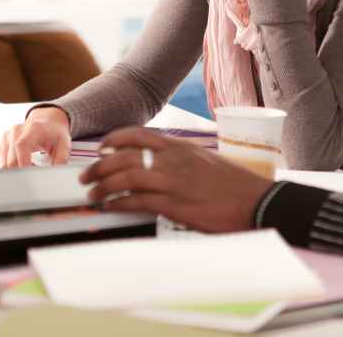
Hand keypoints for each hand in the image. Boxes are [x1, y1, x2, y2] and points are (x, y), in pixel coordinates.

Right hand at [0, 106, 71, 168]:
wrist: (47, 120)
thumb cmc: (55, 131)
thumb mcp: (64, 144)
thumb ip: (61, 160)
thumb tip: (56, 175)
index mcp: (32, 128)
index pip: (21, 146)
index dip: (23, 164)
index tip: (31, 177)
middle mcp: (15, 130)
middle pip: (10, 159)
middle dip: (20, 172)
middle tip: (34, 172)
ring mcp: (6, 136)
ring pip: (2, 163)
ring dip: (14, 172)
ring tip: (28, 166)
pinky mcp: (0, 143)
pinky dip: (6, 169)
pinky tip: (18, 165)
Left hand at [79, 127, 272, 232]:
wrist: (255, 202)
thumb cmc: (233, 184)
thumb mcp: (204, 160)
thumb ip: (180, 159)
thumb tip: (158, 164)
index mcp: (179, 147)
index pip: (137, 135)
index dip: (114, 140)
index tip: (101, 147)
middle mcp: (172, 160)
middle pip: (123, 157)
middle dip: (99, 167)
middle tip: (87, 176)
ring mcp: (171, 182)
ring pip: (124, 179)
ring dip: (102, 187)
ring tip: (92, 195)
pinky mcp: (174, 205)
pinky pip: (136, 202)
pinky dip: (118, 204)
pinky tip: (109, 208)